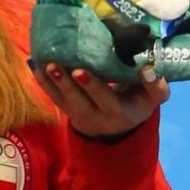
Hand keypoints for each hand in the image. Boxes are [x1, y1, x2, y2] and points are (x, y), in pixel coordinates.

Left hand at [32, 61, 168, 139]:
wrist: (114, 126)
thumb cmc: (135, 102)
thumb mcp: (150, 99)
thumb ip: (155, 85)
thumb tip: (149, 67)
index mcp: (121, 111)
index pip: (113, 100)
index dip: (104, 87)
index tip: (102, 70)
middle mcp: (98, 115)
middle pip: (86, 101)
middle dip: (77, 85)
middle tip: (68, 68)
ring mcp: (78, 113)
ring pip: (64, 99)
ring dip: (54, 81)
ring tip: (46, 63)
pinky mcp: (65, 109)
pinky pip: (51, 96)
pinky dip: (42, 80)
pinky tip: (34, 63)